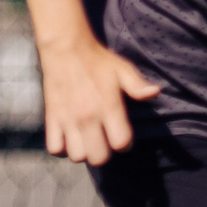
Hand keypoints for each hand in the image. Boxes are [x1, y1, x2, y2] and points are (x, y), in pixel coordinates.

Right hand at [38, 38, 158, 165]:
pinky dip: (62, 148)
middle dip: (105, 153)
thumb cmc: (98, 60)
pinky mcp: (52, 118)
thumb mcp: (123, 70)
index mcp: (108, 107)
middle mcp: (88, 117)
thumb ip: (138, 86)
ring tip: (87, 140)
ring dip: (84, 151)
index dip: (125, 144)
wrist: (65, 48)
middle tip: (104, 141)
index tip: (123, 137)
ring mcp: (68, 120)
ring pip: (77, 156)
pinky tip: (69, 138)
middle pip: (99, 157)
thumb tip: (155, 92)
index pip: (121, 143)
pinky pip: (55, 148)